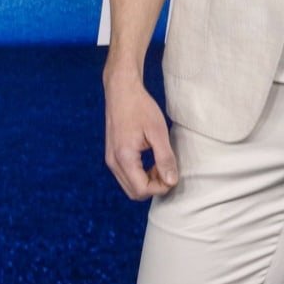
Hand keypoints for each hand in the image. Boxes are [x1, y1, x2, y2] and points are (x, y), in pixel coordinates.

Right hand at [104, 69, 178, 199]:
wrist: (121, 91)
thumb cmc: (140, 107)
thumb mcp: (158, 132)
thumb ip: (165, 158)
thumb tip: (171, 181)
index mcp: (124, 157)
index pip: (142, 190)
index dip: (160, 188)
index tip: (173, 175)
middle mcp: (113, 162)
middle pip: (135, 192)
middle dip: (154, 187)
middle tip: (168, 170)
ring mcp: (111, 159)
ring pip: (130, 186)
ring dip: (147, 182)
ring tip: (161, 164)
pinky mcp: (112, 155)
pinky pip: (126, 176)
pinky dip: (140, 175)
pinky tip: (152, 161)